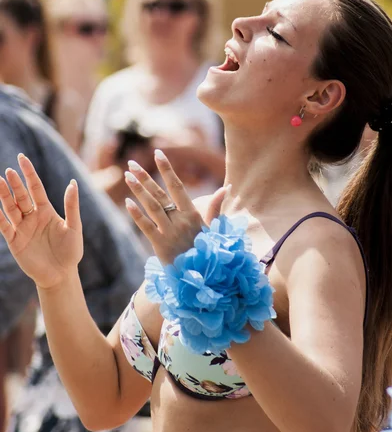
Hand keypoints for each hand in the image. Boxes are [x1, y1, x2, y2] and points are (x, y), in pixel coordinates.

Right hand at [0, 154, 83, 289]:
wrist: (62, 275)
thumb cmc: (70, 251)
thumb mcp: (74, 226)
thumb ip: (72, 206)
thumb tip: (73, 182)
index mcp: (46, 210)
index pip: (35, 187)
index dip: (29, 173)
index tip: (22, 158)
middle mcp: (32, 217)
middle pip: (20, 196)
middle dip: (15, 184)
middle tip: (8, 171)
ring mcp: (22, 228)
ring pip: (9, 208)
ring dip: (3, 196)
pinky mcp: (15, 241)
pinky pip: (4, 227)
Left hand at [124, 150, 226, 265]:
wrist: (203, 279)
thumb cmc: (209, 251)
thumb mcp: (214, 228)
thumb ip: (215, 207)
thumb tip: (225, 187)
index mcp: (193, 214)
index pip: (177, 186)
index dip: (167, 169)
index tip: (157, 153)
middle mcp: (180, 221)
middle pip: (160, 194)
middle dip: (145, 177)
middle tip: (132, 162)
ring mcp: (170, 233)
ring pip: (152, 207)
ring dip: (138, 191)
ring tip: (127, 176)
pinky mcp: (160, 246)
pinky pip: (146, 228)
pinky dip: (136, 215)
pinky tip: (127, 202)